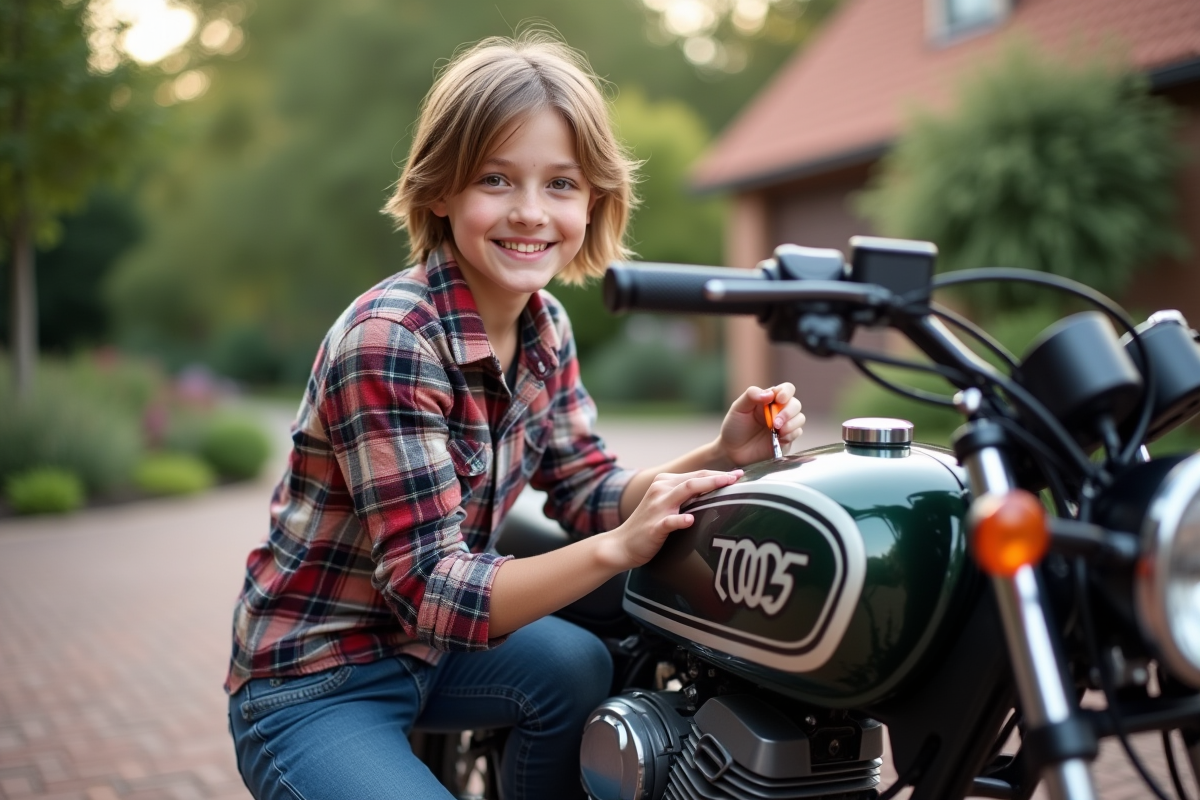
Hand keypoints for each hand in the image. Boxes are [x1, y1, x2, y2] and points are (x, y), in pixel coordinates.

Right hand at [601, 469, 741, 570]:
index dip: (717, 474)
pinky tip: (690, 520)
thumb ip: (685, 497)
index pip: (696, 475)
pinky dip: (680, 519)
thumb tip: (714, 494)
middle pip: (693, 479)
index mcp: (664, 483)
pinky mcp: (653, 527)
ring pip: (684, 492)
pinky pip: (669, 521)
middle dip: (717, 477)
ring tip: (725, 485)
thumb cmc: (649, 525)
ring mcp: (656, 508)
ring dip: (706, 487)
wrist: (622, 545)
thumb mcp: (666, 505)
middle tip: (738, 476)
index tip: (738, 474)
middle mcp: (660, 490)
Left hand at [716, 383, 804, 466]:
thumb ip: (751, 395)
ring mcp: (784, 425)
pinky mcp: (786, 440)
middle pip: (795, 404)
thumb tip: (770, 394)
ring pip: (800, 419)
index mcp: (769, 400)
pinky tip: (780, 438)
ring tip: (778, 430)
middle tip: (775, 422)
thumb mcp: (738, 408)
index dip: (786, 392)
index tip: (779, 399)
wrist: (732, 450)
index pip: (786, 389)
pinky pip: (797, 433)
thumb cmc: (735, 426)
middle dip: (788, 412)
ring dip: (792, 423)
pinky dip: (791, 434)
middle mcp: (779, 411)